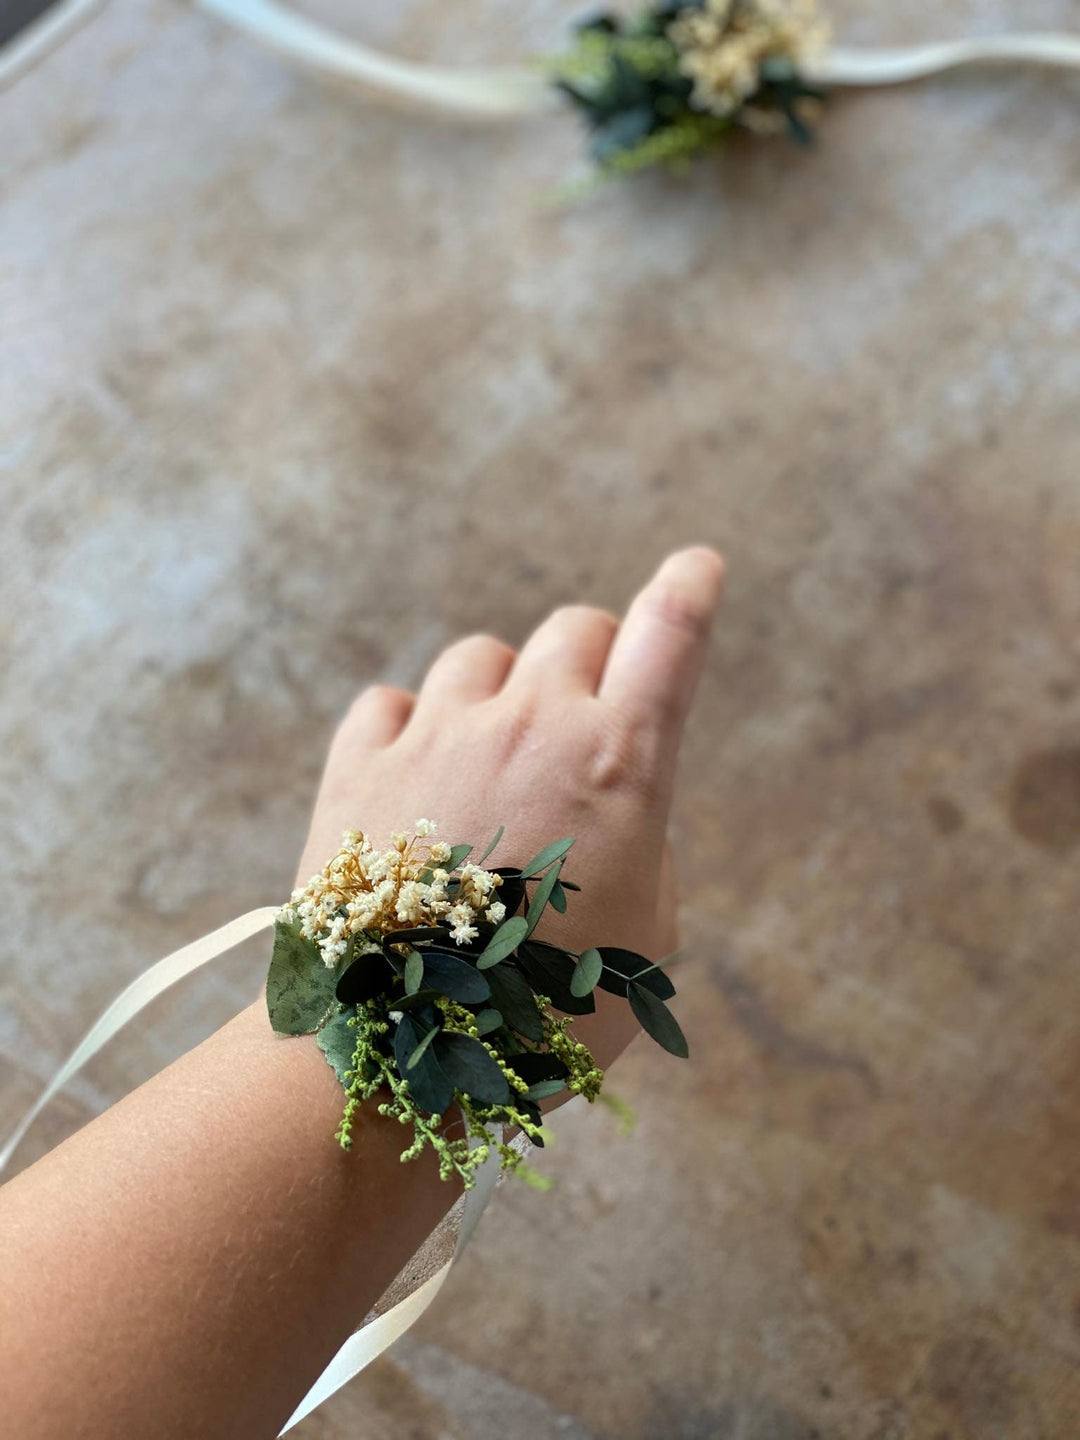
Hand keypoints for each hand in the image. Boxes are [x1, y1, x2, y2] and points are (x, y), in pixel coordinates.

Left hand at [296, 547, 724, 1078]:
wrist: (401, 1051)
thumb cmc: (548, 1012)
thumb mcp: (646, 937)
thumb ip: (639, 840)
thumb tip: (605, 800)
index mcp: (617, 765)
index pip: (670, 636)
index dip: (690, 591)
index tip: (699, 567)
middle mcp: (530, 726)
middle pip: (574, 628)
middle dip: (591, 659)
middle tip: (582, 719)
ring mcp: (439, 735)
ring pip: (481, 656)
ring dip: (499, 695)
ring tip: (488, 770)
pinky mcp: (361, 762)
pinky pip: (392, 703)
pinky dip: (412, 729)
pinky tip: (416, 783)